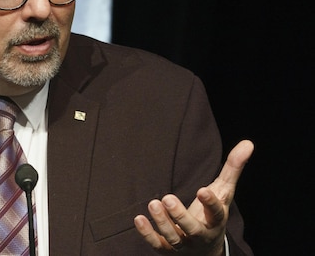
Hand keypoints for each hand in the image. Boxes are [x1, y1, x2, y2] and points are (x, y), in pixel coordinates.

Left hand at [134, 140, 253, 254]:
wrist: (205, 249)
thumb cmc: (213, 214)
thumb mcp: (224, 192)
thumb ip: (232, 168)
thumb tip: (248, 142)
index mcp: (216, 220)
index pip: (216, 214)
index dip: (210, 203)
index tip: (202, 190)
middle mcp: (201, 235)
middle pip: (192, 229)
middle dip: (180, 215)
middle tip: (167, 198)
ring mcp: (184, 244)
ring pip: (173, 238)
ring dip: (162, 222)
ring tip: (153, 203)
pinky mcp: (167, 250)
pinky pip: (157, 244)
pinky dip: (147, 234)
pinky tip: (139, 218)